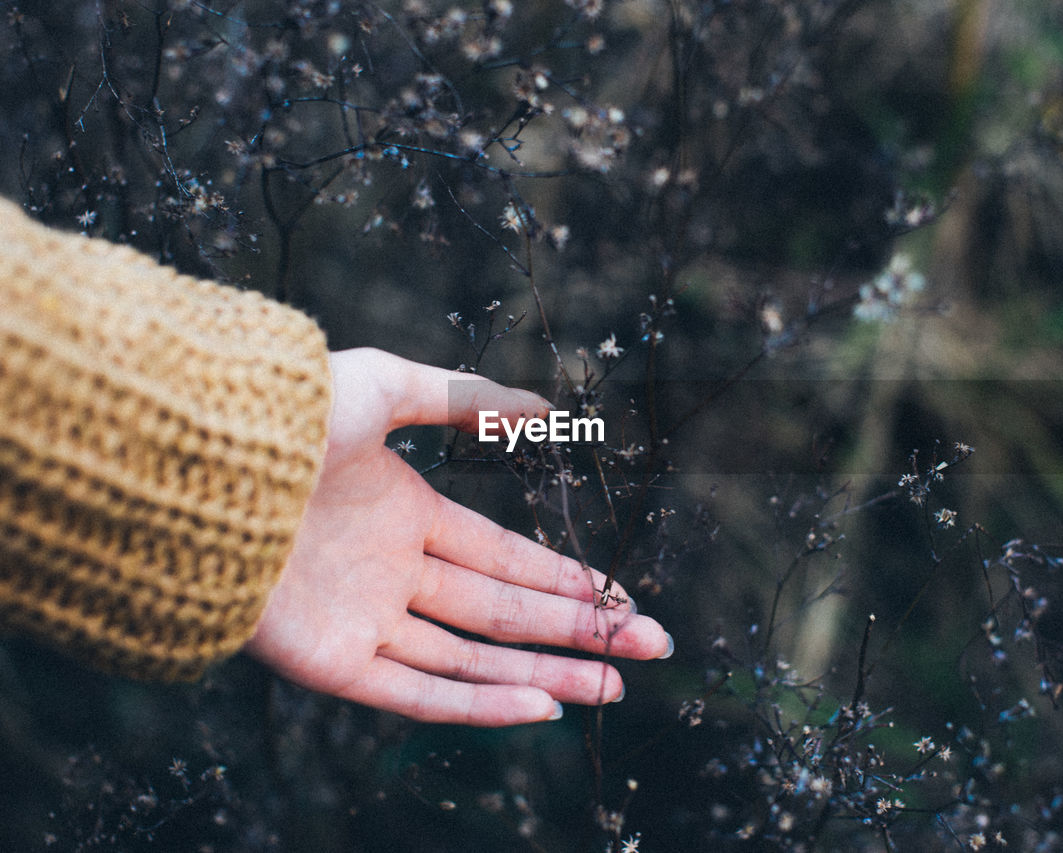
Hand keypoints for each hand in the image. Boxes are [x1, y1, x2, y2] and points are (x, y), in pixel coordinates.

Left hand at [245, 348, 671, 725]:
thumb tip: (544, 408)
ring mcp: (365, 621)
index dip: (566, 578)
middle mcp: (393, 573)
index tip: (622, 597)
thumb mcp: (387, 387)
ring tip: (611, 686)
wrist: (197, 462)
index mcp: (407, 514)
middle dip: (579, 630)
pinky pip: (417, 692)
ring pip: (472, 658)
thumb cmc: (286, 416)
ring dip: (545, 673)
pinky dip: (479, 703)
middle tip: (649, 647)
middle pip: (504, 611)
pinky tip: (541, 705)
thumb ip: (465, 398)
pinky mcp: (332, 664)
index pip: (504, 558)